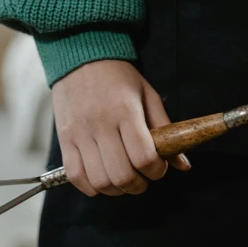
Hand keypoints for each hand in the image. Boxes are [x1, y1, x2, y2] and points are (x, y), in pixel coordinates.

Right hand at [52, 60, 190, 196]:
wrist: (81, 57)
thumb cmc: (118, 77)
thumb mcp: (148, 95)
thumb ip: (166, 129)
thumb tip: (183, 164)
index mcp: (125, 111)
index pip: (144, 157)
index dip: (157, 171)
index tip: (159, 167)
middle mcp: (100, 124)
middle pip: (122, 175)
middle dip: (138, 185)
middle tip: (143, 178)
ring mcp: (79, 134)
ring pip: (99, 180)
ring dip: (116, 189)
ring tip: (124, 180)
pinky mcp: (64, 139)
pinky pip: (76, 176)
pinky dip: (91, 187)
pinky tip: (102, 179)